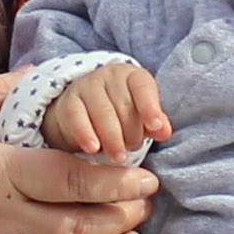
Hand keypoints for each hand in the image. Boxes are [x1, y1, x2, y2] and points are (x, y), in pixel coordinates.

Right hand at [34, 60, 170, 162]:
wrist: (83, 113)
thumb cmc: (121, 116)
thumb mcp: (141, 118)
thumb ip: (154, 125)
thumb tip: (164, 131)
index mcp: (131, 77)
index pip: (142, 87)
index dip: (150, 107)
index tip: (156, 127)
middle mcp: (108, 76)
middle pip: (123, 104)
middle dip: (131, 131)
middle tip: (133, 148)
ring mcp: (86, 87)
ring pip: (102, 111)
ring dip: (112, 137)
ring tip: (118, 157)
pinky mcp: (68, 102)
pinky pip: (78, 117)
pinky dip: (86, 134)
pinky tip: (93, 149)